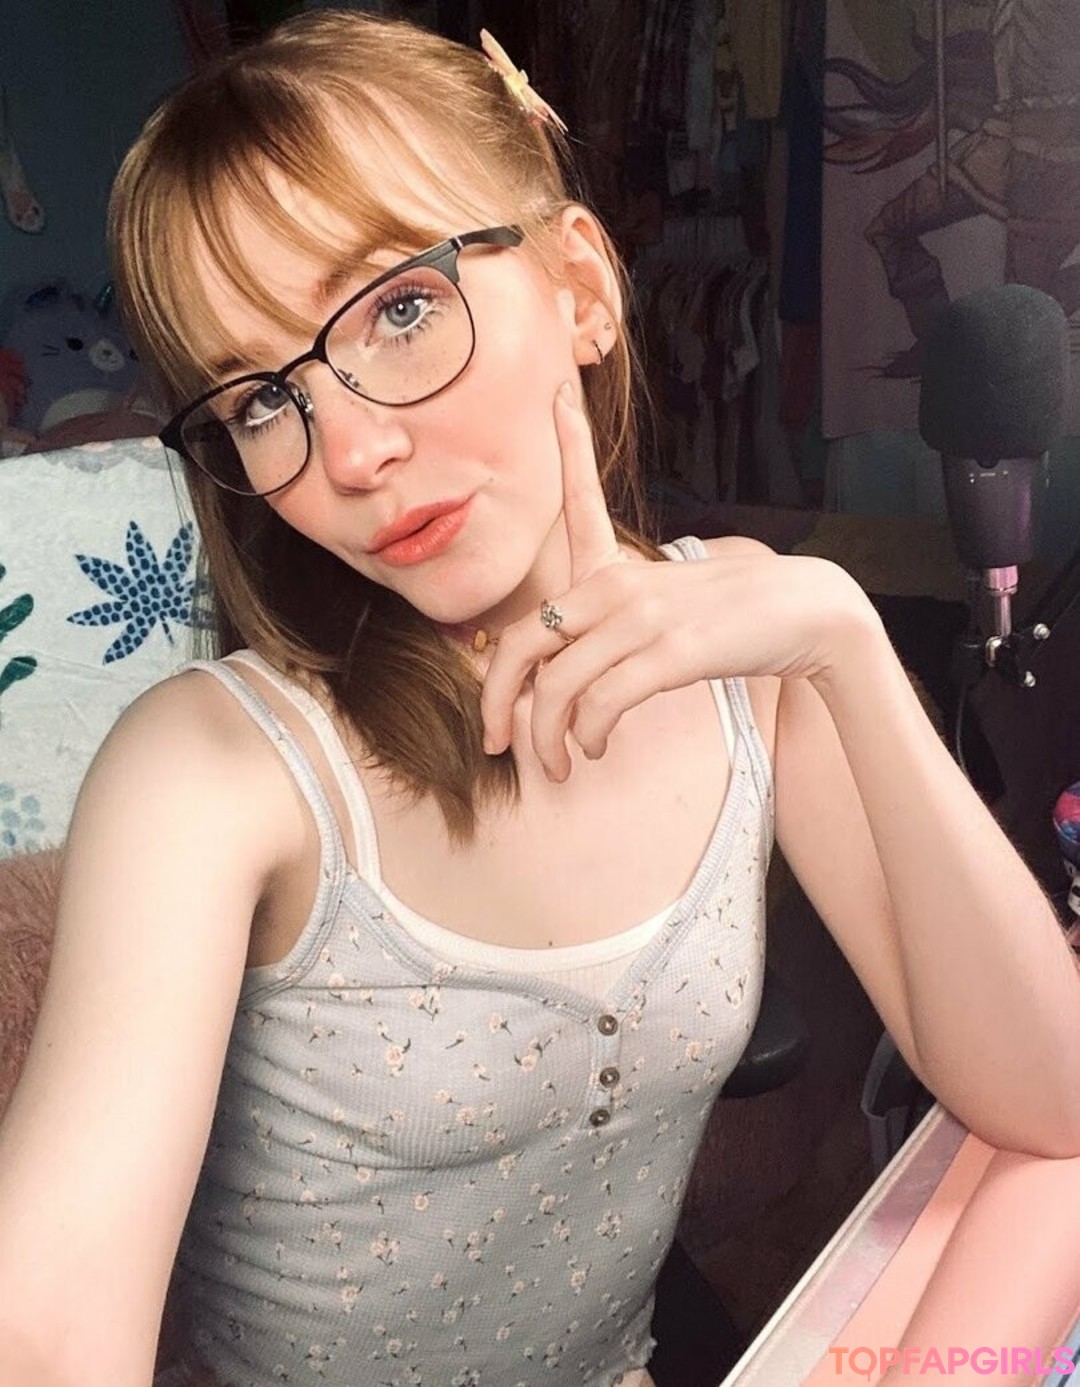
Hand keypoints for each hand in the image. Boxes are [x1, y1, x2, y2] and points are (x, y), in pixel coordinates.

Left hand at [480, 382, 874, 779]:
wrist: (803, 604)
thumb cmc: (726, 614)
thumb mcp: (656, 606)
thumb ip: (607, 629)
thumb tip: (563, 679)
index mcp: (606, 578)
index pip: (524, 627)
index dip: (493, 680)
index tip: (492, 724)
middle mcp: (615, 592)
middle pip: (522, 652)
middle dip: (497, 707)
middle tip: (502, 749)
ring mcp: (643, 620)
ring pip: (558, 687)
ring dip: (549, 738)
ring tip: (562, 763)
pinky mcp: (674, 653)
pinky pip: (604, 702)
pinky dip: (588, 734)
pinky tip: (595, 748)